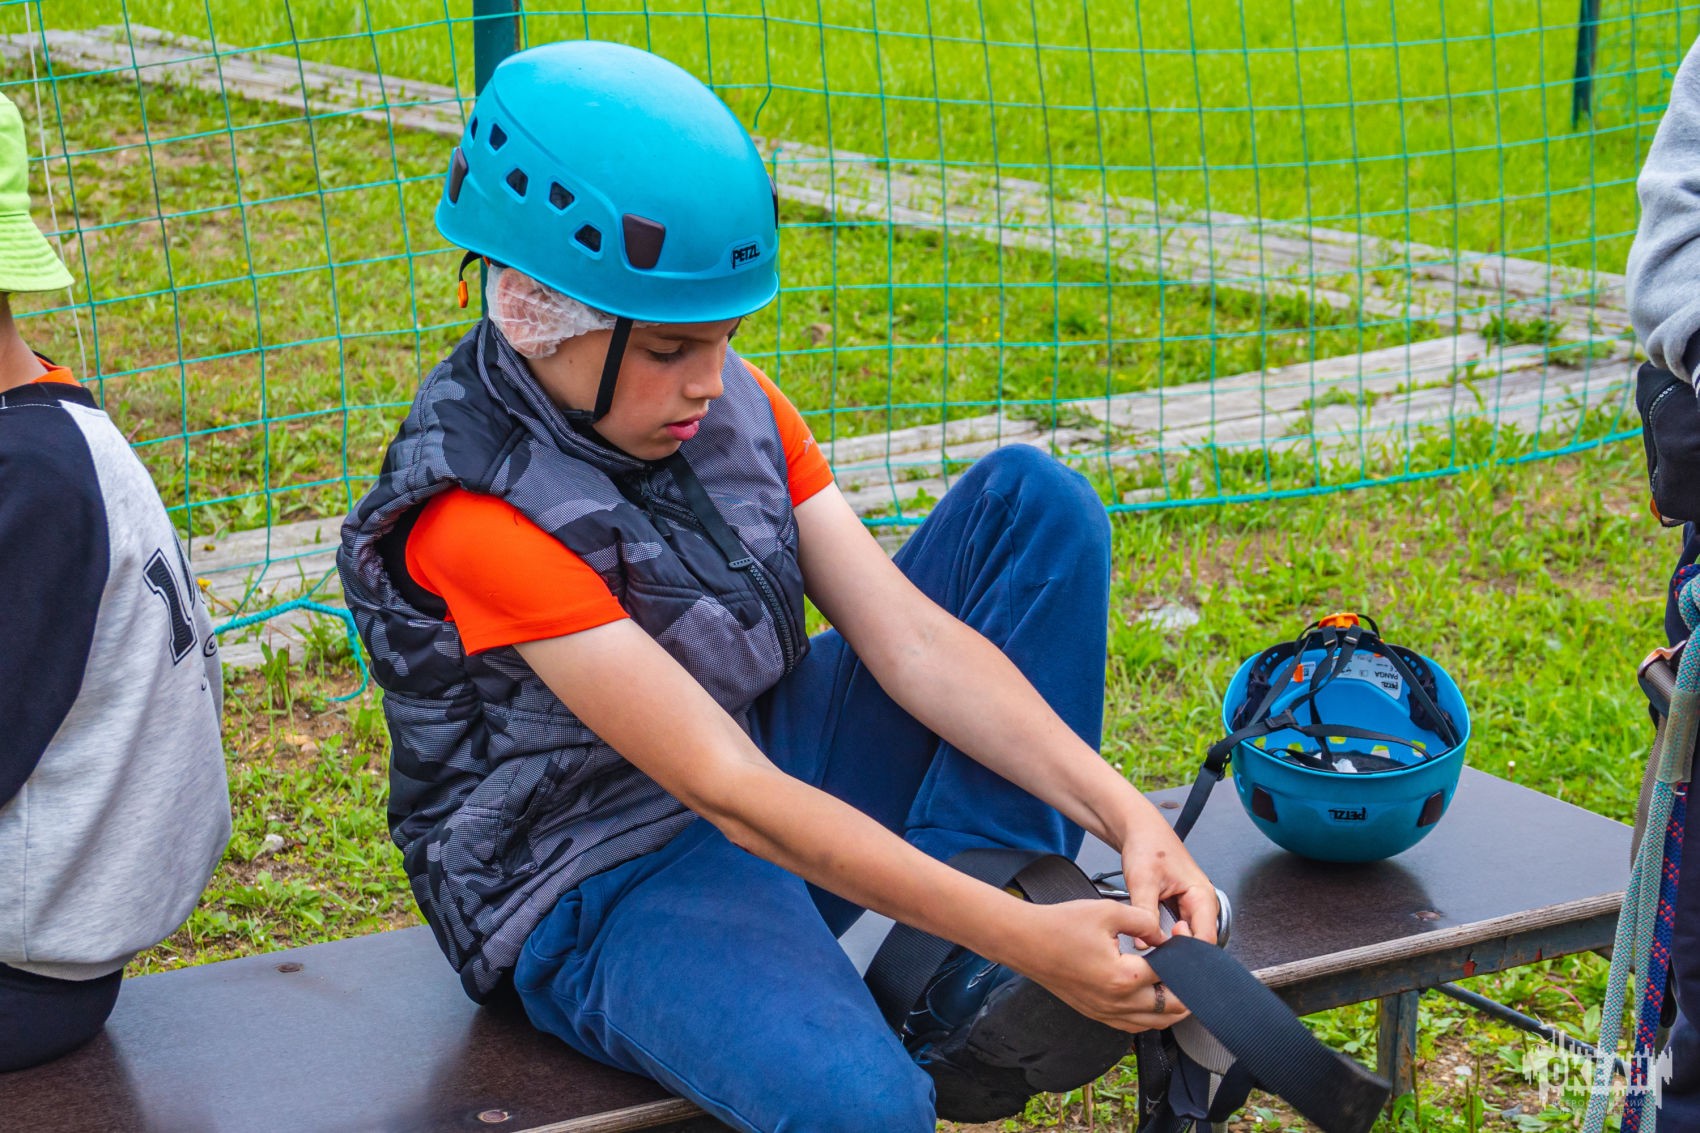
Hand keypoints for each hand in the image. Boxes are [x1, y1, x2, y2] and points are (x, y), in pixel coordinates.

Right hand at [1001, 899, 1192, 1033]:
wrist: (1025, 941)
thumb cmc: (1060, 925)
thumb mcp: (1108, 911)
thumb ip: (1143, 920)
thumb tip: (1162, 933)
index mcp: (1124, 977)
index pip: (1170, 974)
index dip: (1182, 954)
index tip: (1181, 939)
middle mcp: (1117, 1002)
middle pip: (1169, 1008)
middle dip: (1186, 990)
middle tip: (1192, 969)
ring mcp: (1104, 1012)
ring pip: (1153, 1023)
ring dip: (1171, 1008)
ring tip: (1179, 987)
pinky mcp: (1095, 1013)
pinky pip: (1132, 1026)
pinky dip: (1149, 1017)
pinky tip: (1152, 1001)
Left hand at [1118, 819, 1218, 947]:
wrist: (1139, 830)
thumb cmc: (1147, 846)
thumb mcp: (1143, 882)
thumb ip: (1146, 915)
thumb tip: (1145, 944)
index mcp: (1202, 896)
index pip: (1206, 938)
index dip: (1187, 949)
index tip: (1164, 946)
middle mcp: (1201, 904)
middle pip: (1198, 942)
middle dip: (1178, 950)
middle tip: (1154, 949)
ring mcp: (1191, 907)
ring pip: (1186, 938)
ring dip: (1170, 944)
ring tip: (1150, 943)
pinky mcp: (1179, 908)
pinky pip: (1175, 930)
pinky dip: (1163, 936)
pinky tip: (1150, 936)